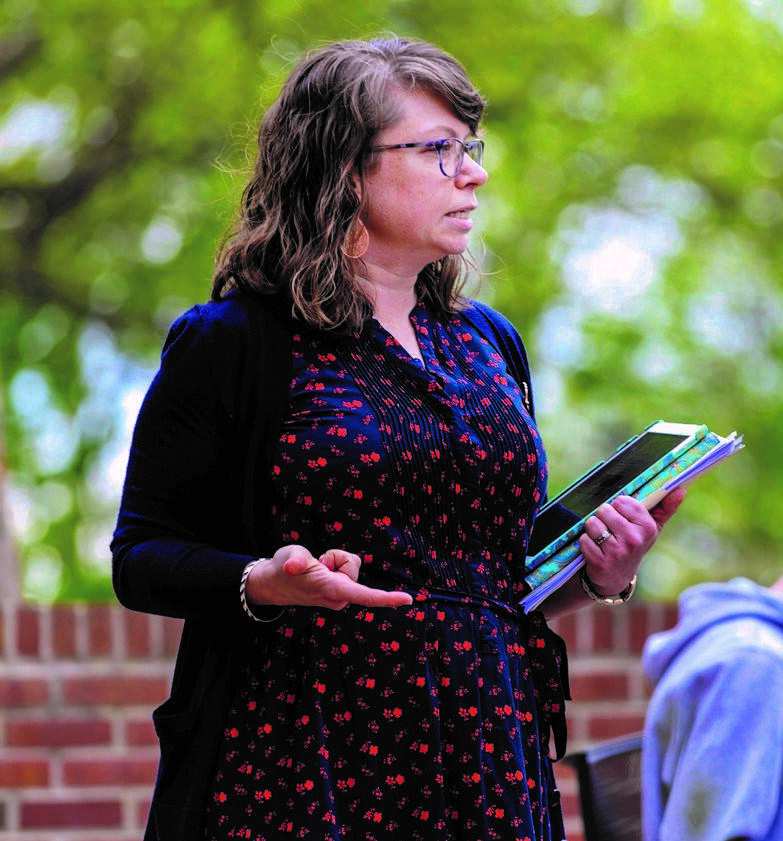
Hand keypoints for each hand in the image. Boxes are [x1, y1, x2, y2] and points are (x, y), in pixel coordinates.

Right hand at [246, 544, 412, 610]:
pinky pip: (344, 567)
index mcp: (331, 590)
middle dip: (336, 557)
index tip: (408, 600)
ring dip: (332, 561)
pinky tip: (317, 570)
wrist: (273, 582)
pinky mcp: (339, 590)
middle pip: (353, 565)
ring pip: (348, 565)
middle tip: (314, 563)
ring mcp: (339, 595)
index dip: (386, 597)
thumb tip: (291, 566)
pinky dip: (332, 564)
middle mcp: (339, 597)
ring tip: (313, 569)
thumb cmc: (282, 568)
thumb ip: (294, 561)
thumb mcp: (288, 557)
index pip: (362, 594)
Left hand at [577, 488, 685, 594]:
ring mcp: (617, 552)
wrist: (616, 576)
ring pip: (592, 523)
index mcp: (647, 527)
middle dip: (603, 516)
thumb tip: (681, 490)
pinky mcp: (600, 562)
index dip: (617, 506)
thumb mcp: (650, 528)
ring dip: (593, 529)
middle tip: (610, 529)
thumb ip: (665, 507)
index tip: (621, 516)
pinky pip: (584, 539)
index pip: (622, 501)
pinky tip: (595, 549)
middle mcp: (634, 540)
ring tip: (602, 538)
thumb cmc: (633, 544)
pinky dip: (586, 542)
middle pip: (605, 510)